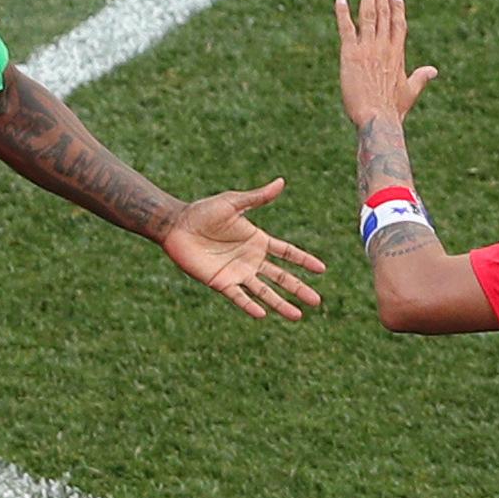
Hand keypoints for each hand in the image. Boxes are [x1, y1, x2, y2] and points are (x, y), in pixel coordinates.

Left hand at [159, 181, 324, 320]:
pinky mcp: (221, 282)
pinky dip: (250, 305)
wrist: (177, 226)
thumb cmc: (203, 212)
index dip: (303, 260)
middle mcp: (251, 260)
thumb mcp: (233, 203)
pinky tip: (262, 314)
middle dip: (299, 288)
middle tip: (317, 301)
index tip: (322, 269)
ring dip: (281, 304)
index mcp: (257, 240)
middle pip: (281, 277)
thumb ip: (257, 198)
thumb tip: (281, 182)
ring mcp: (237, 273)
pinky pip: (239, 297)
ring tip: (298, 316)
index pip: (287, 253)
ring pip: (264, 292)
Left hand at [334, 0, 438, 125]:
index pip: (398, 24)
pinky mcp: (350, 54)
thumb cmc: (393, 110)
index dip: (396, 7)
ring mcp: (367, 49)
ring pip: (368, 15)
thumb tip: (434, 70)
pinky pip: (346, 29)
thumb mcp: (410, 92)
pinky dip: (343, 14)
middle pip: (383, 13)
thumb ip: (421, 77)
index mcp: (397, 54)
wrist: (377, 119)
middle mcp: (383, 47)